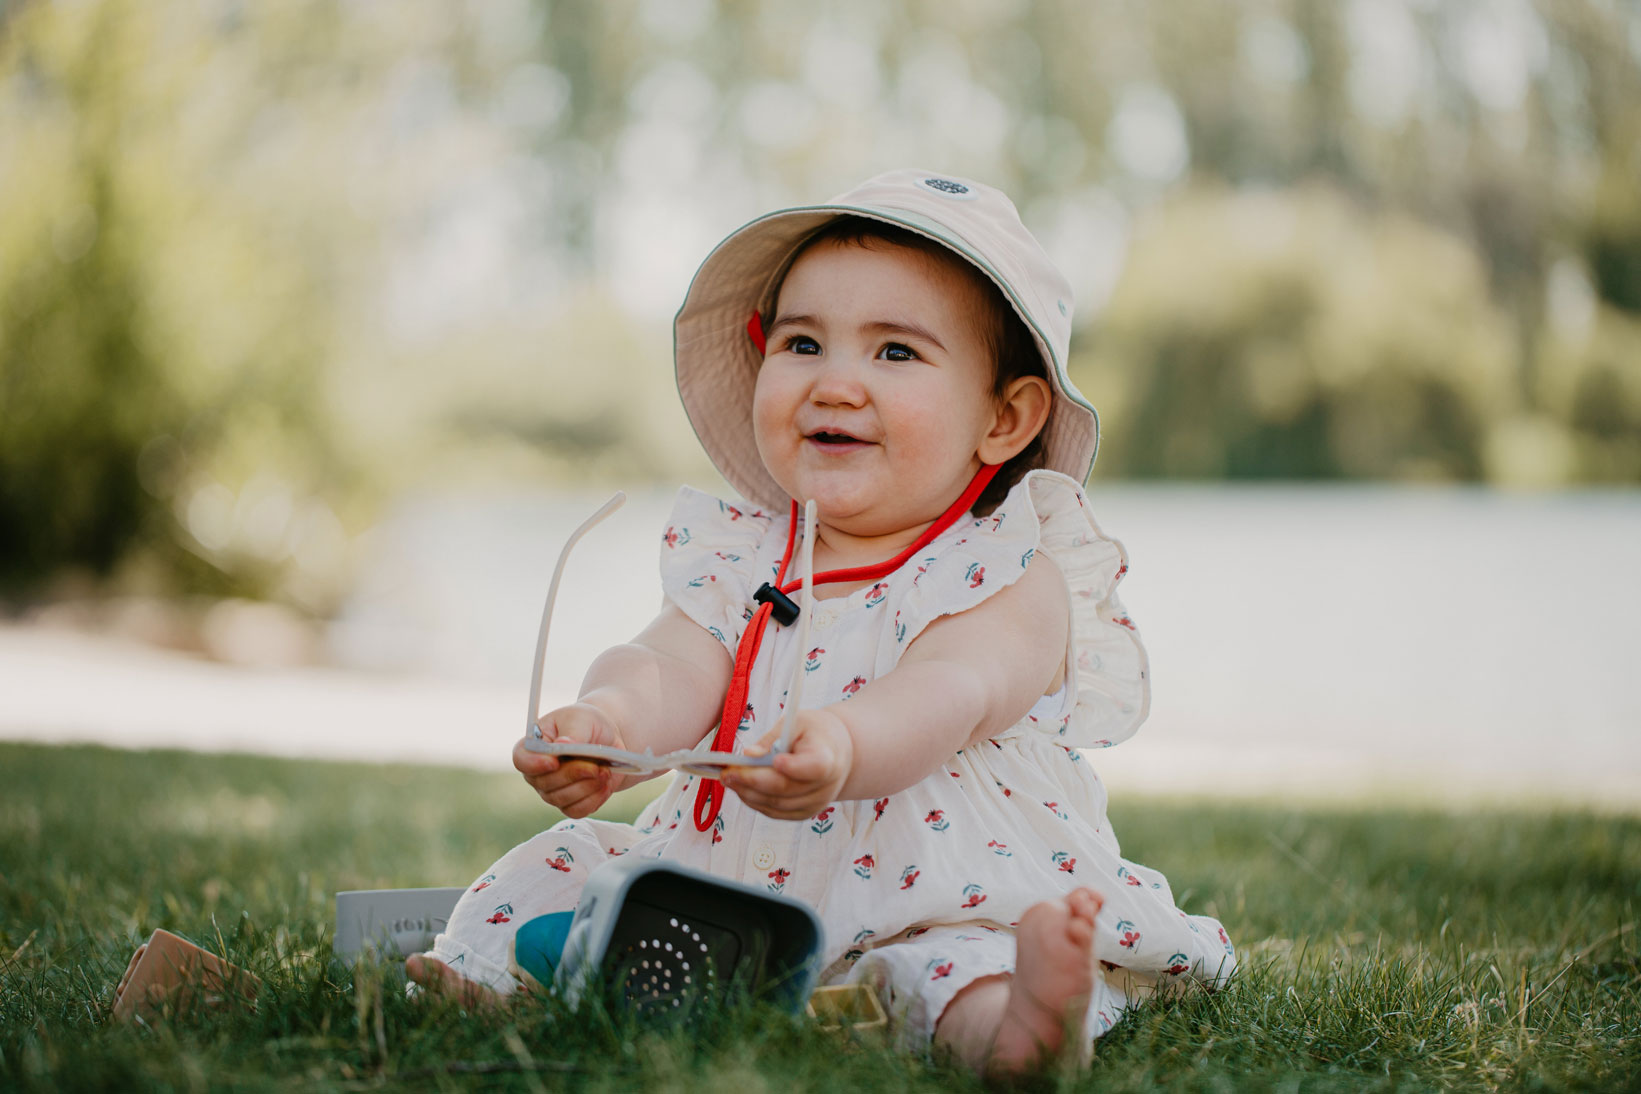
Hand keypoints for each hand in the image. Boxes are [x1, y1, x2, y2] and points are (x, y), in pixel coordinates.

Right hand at [512, 703, 625, 818]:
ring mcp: (552, 790)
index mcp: (533, 746)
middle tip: (594, 766)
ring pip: (562, 799)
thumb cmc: (587, 723)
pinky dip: (594, 798)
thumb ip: (573, 732)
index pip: (522, 760)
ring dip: (587, 787)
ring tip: (604, 771)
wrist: (608, 738)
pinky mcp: (570, 803)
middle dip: (573, 775)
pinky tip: (605, 783)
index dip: (534, 764)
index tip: (554, 762)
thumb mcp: (581, 718)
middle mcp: (538, 772)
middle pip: (545, 783)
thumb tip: (564, 744)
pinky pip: (577, 810)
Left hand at [724, 709, 852, 820]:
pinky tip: (740, 788)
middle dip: (752, 781)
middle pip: (785, 789)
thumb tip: (748, 754)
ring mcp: (815, 804)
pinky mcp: (803, 813)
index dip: (793, 767)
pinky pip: (775, 812)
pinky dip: (755, 801)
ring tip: (727, 779)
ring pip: (776, 805)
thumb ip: (772, 737)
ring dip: (748, 793)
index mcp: (828, 759)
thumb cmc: (813, 732)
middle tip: (727, 772)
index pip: (814, 767)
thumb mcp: (797, 721)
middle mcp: (825, 787)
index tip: (774, 760)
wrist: (836, 752)